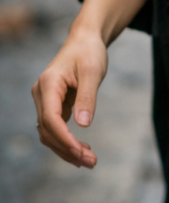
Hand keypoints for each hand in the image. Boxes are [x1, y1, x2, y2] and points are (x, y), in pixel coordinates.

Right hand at [32, 29, 107, 168]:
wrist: (85, 40)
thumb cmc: (89, 52)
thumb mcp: (93, 71)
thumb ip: (87, 97)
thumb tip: (83, 126)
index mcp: (48, 83)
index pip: (51, 118)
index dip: (64, 139)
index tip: (81, 152)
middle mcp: (41, 94)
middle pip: (48, 130)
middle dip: (67, 149)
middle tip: (91, 162)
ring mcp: (45, 100)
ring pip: (49, 133)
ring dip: (66, 149)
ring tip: (89, 161)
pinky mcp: (52, 104)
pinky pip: (56, 128)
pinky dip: (67, 141)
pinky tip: (82, 150)